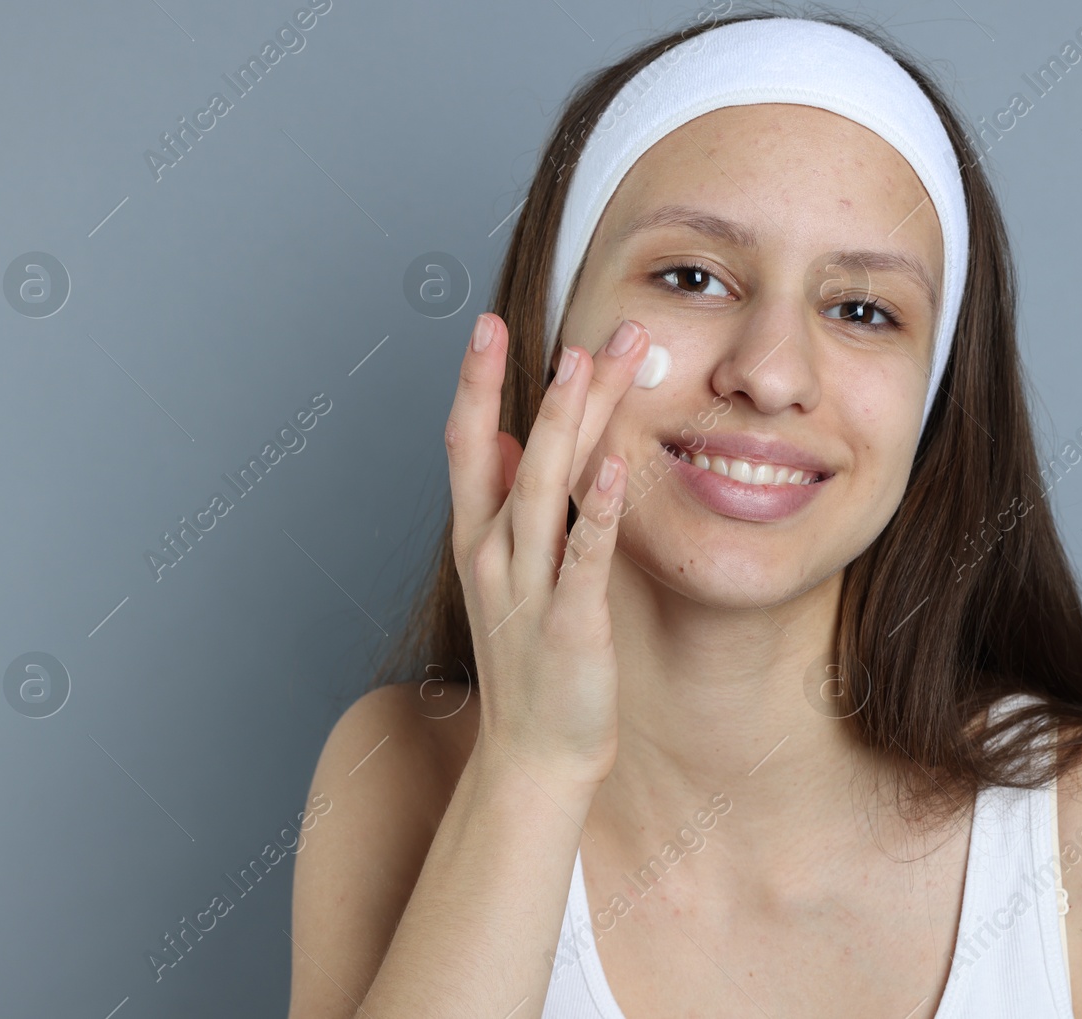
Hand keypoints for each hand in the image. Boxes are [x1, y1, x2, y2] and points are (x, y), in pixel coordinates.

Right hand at [445, 313, 652, 789]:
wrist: (533, 756)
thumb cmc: (529, 662)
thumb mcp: (505, 574)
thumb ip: (505, 505)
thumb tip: (512, 440)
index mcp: (478, 538)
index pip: (467, 442)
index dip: (476, 382)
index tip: (488, 324)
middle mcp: (493, 554)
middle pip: (517, 449)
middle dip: (550, 383)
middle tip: (588, 325)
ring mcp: (526, 587)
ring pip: (544, 488)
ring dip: (571, 421)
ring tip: (591, 363)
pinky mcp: (569, 622)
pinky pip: (583, 555)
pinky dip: (595, 508)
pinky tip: (614, 464)